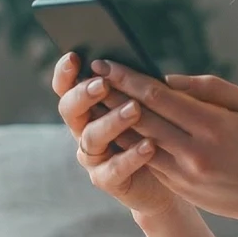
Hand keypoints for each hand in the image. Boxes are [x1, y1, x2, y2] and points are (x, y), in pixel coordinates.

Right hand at [52, 53, 187, 218]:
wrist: (172, 176)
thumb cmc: (161, 130)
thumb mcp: (153, 104)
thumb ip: (141, 87)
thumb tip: (144, 66)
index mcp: (90, 105)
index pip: (67, 85)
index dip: (66, 72)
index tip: (74, 56)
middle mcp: (84, 129)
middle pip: (70, 109)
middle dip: (84, 94)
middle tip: (103, 84)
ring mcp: (93, 156)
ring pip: (92, 136)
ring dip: (111, 121)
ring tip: (135, 109)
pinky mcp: (107, 180)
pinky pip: (114, 168)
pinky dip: (131, 156)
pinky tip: (149, 145)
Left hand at [93, 59, 237, 222]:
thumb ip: (210, 87)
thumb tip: (167, 79)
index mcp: (213, 126)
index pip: (159, 97)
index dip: (128, 78)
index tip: (105, 63)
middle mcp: (195, 151)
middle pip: (141, 118)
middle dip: (111, 94)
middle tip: (89, 76)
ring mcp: (183, 173)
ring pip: (137, 140)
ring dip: (111, 119)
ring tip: (92, 98)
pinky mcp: (176, 187)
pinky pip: (146, 159)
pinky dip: (127, 141)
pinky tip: (112, 125)